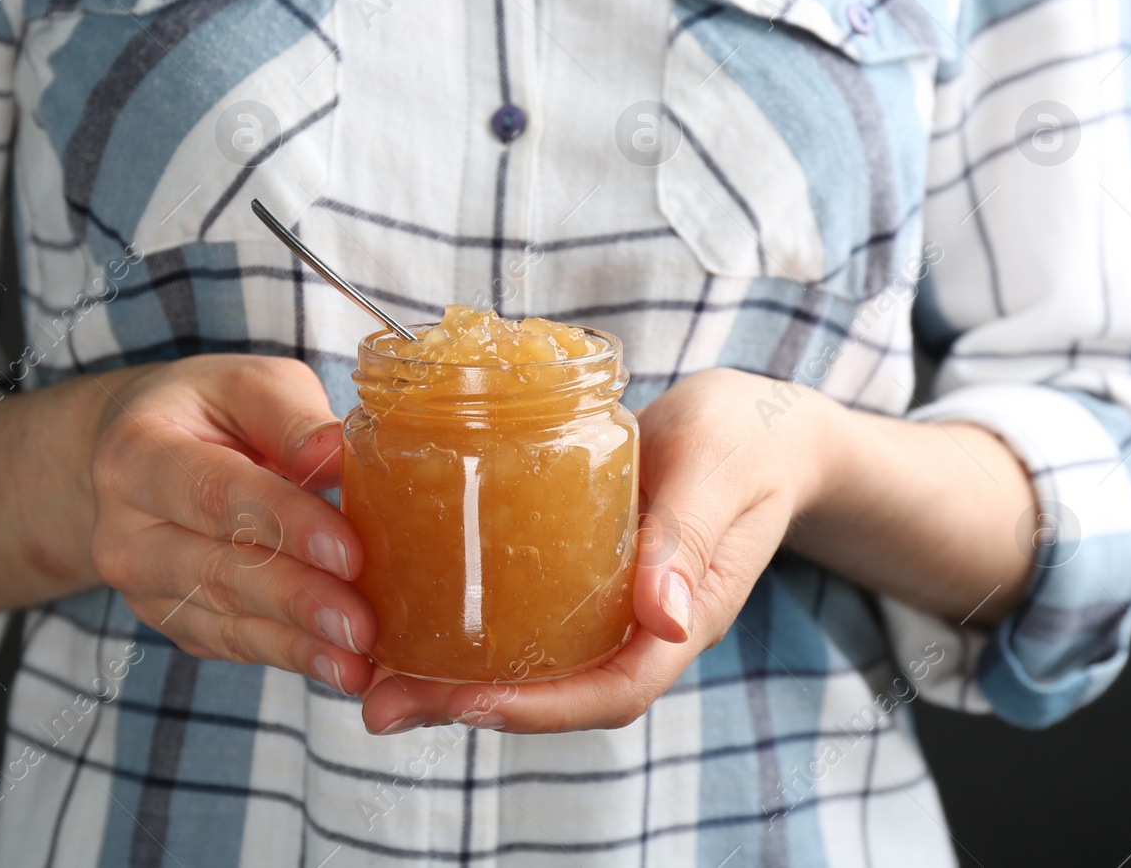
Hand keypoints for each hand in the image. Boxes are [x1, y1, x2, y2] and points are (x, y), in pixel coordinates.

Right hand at [89, 356, 374, 695]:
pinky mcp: (175, 623)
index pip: (218, 493)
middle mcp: (126, 532)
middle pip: (218, 571)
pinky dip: (293, 658)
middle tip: (363, 624)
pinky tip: (345, 668)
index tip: (349, 551)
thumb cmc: (210, 413)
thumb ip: (290, 417)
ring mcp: (145, 588)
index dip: (286, 524)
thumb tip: (339, 452)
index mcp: (136, 454)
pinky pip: (235, 646)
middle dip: (298, 600)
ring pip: (227, 621)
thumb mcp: (245, 385)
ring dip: (299, 645)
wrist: (144, 457)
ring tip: (361, 662)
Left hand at [357, 368, 837, 733]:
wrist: (759, 422)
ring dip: (453, 675)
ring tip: (372, 672)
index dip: (540, 709)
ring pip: (533, 663)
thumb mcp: (717, 470)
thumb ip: (688, 535)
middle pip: (557, 693)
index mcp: (684, 614)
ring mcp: (611, 604)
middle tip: (379, 703)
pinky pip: (525, 617)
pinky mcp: (583, 572)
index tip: (466, 702)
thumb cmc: (746, 438)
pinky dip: (468, 626)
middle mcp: (641, 625)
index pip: (613, 690)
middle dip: (468, 707)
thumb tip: (661, 617)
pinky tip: (407, 610)